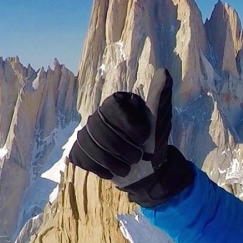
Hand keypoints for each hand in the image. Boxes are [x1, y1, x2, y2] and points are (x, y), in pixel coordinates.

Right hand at [69, 68, 193, 206]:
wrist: (147, 170)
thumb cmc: (154, 142)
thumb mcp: (159, 121)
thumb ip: (159, 97)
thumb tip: (163, 72)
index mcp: (116, 102)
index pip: (112, 108)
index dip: (128, 126)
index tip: (144, 138)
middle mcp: (97, 115)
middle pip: (99, 129)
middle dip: (123, 149)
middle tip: (138, 157)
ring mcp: (86, 134)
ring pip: (90, 146)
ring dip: (114, 162)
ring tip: (128, 167)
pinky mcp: (80, 151)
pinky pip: (83, 159)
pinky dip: (102, 169)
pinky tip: (113, 170)